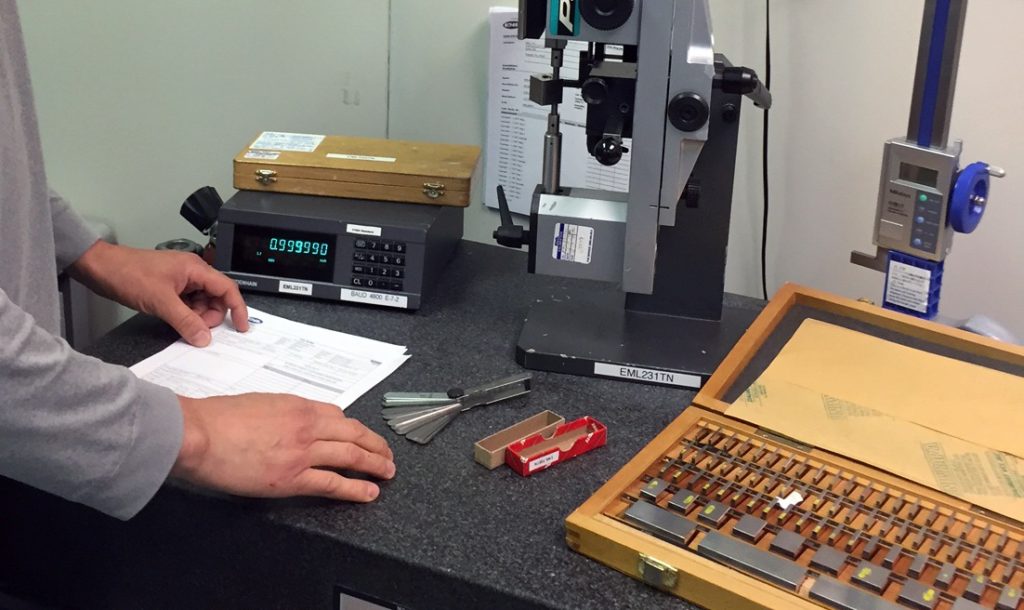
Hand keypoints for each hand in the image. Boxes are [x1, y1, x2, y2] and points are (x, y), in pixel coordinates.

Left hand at [71, 240, 247, 345]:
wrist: (100, 267)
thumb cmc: (127, 273)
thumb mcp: (160, 301)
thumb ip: (185, 321)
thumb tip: (204, 337)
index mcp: (196, 269)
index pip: (228, 288)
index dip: (238, 308)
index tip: (241, 327)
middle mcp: (192, 272)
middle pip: (216, 298)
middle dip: (212, 316)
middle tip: (197, 329)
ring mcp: (181, 280)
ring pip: (202, 303)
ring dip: (197, 317)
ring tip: (182, 325)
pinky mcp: (170, 288)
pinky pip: (187, 304)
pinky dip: (186, 315)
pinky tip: (175, 321)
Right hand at [173, 394, 394, 501]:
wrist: (198, 434)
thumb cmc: (217, 418)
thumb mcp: (257, 403)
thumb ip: (280, 413)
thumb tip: (288, 424)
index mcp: (297, 405)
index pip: (337, 416)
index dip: (353, 428)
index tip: (361, 436)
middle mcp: (307, 426)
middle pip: (353, 434)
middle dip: (375, 445)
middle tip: (387, 454)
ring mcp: (303, 452)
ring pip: (351, 456)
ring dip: (375, 464)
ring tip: (388, 472)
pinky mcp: (293, 478)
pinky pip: (334, 483)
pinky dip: (356, 489)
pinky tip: (369, 492)